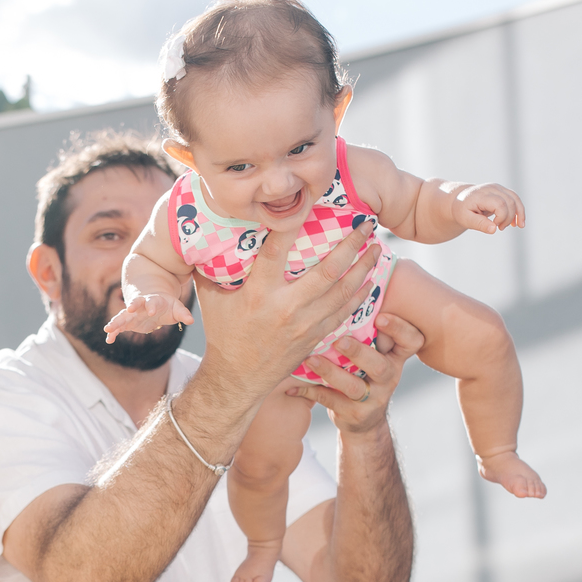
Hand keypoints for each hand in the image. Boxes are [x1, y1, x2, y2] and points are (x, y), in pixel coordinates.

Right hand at [105, 291, 194, 340]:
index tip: (151, 311)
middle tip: (128, 309)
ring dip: (115, 322)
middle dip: (130, 307)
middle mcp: (140, 306)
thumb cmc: (167, 306)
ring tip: (107, 329)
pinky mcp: (128, 322)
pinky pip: (119, 327)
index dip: (151, 306)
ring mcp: (132, 314)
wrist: (155, 304)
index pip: (152, 302)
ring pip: (122, 316)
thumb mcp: (176, 308)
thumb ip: (183, 313)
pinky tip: (108, 340)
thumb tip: (191, 320)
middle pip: (133, 305)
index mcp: (153, 301)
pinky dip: (113, 333)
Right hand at [196, 218, 380, 402]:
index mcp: (258, 293)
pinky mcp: (315, 337)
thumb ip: (212, 269)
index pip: (276, 249)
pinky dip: (360, 294)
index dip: (291, 224)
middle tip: (367, 223)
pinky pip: (344, 312)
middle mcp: (286, 308)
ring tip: (376, 247)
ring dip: (364, 267)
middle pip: (328, 270)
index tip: (310, 201)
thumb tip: (204, 237)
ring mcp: (305, 325)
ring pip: (343, 291)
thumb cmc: (224, 336)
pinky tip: (369, 280)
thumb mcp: (212, 300)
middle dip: (351, 244)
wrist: (237, 380)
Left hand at [295, 312, 422, 435]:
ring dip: (330, 373)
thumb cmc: (363, 372)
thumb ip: (366, 329)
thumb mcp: (372, 352)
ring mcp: (373, 399)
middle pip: (380, 366)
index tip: (381, 317)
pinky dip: (309, 392)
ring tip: (311, 359)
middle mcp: (389, 377)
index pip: (411, 341)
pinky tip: (290, 386)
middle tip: (339, 341)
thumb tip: (347, 281)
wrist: (364, 420)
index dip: (400, 329)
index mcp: (395, 357)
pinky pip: (330, 402)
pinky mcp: (354, 416)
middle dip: (359, 353)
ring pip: (354, 387)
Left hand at [451, 182, 524, 234]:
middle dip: (508, 218)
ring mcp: (498, 188)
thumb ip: (479, 224)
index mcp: (482, 195)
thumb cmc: (462, 210)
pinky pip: (514, 199)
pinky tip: (518, 222)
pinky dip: (518, 210)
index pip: (500, 204)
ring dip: (519, 213)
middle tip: (500, 228)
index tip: (495, 226)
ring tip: (519, 226)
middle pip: (510, 202)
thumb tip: (494, 230)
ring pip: (515, 198)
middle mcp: (492, 188)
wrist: (460, 199)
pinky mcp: (502, 191)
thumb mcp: (465, 219)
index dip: (502, 217)